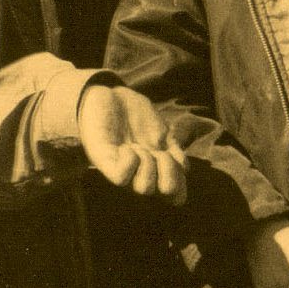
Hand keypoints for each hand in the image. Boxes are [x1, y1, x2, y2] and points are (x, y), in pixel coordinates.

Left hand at [77, 84, 185, 202]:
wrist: (109, 93)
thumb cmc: (136, 113)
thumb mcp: (162, 131)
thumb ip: (174, 151)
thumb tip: (184, 170)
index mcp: (157, 169)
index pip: (175, 194)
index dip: (181, 183)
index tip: (174, 158)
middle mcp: (141, 174)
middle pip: (166, 192)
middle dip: (169, 168)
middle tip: (158, 151)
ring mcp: (123, 169)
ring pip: (144, 188)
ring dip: (148, 163)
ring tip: (137, 146)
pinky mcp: (104, 162)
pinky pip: (121, 178)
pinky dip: (130, 161)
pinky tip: (126, 147)